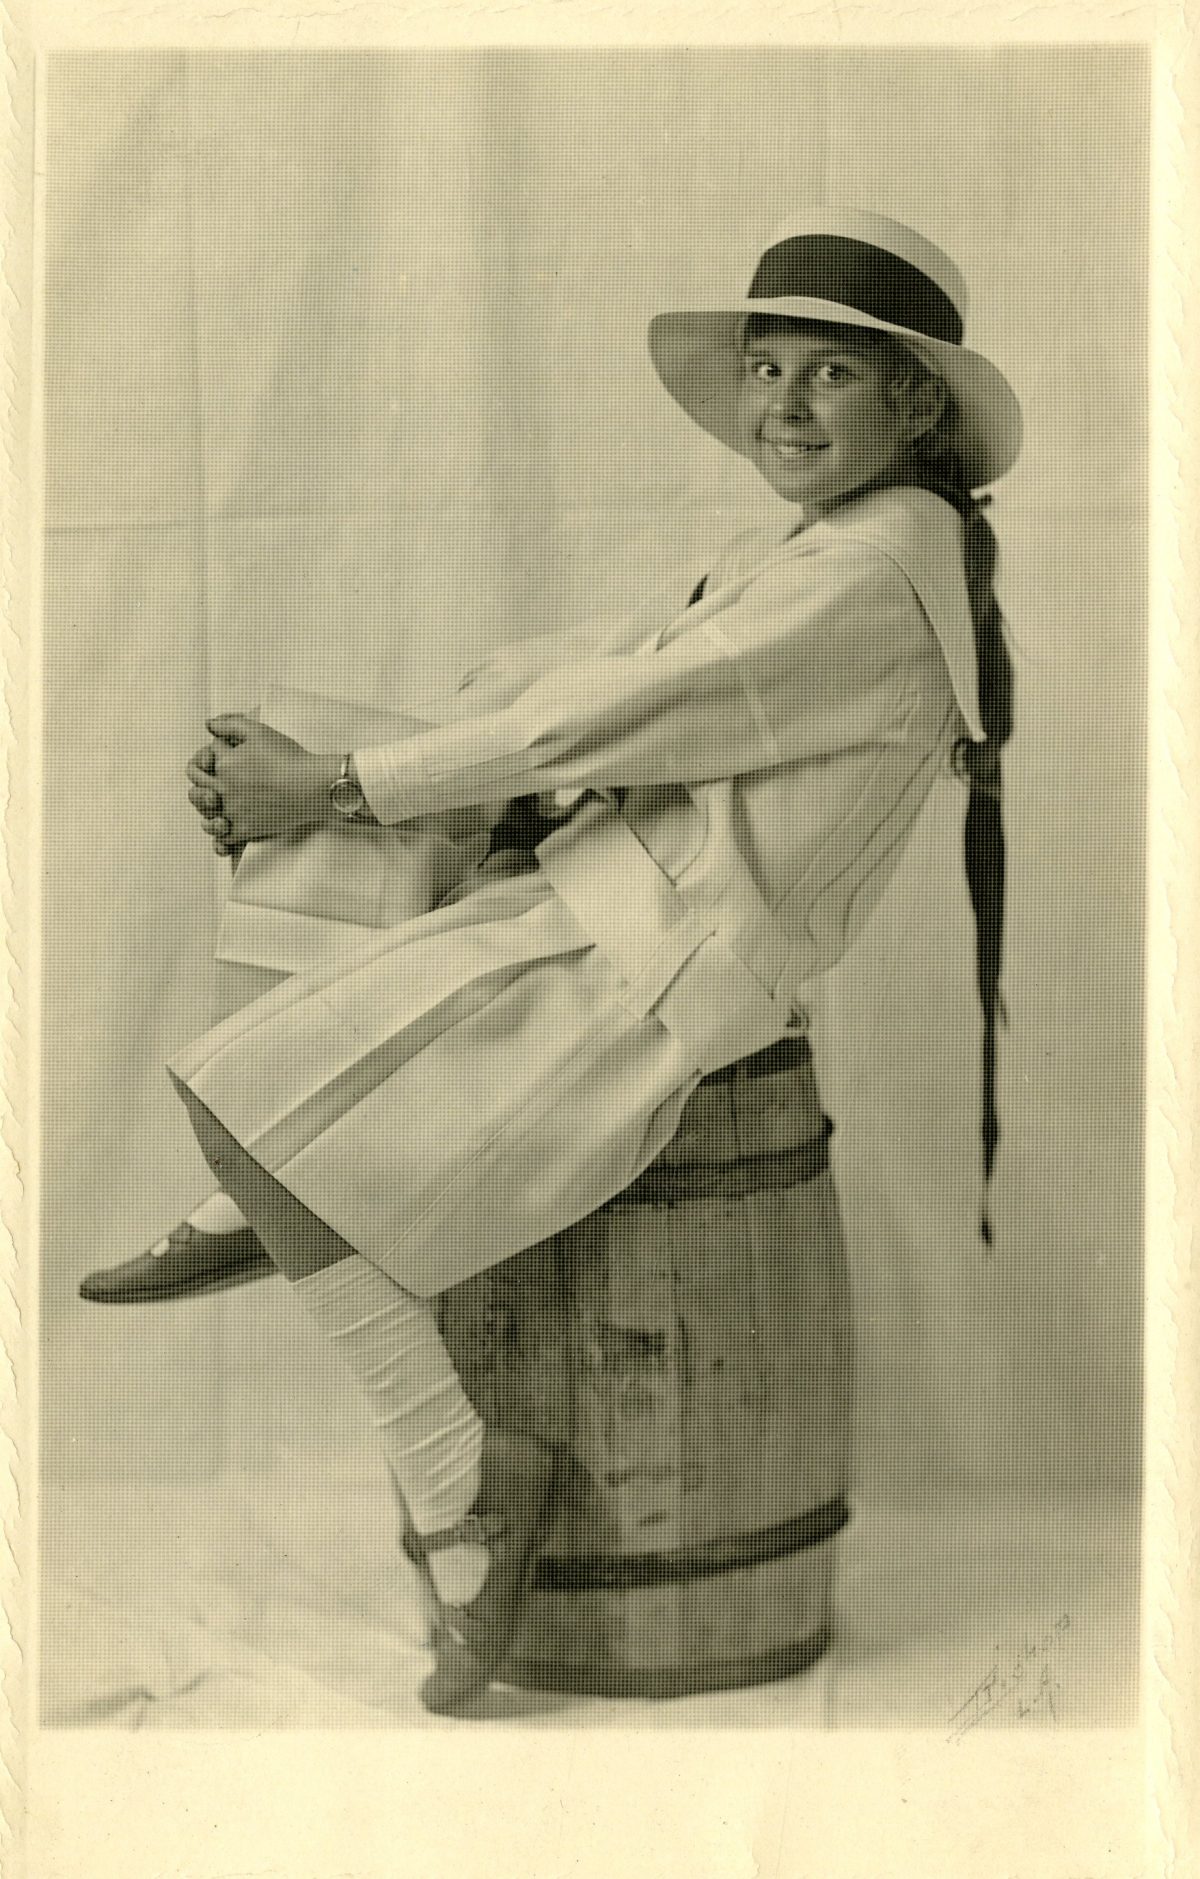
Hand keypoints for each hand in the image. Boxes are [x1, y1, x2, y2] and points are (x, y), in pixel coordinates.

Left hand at [186, 715, 336, 849]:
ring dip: (208, 809)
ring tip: (217, 805)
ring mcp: (233, 811)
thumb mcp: (258, 731)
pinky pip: (222, 838)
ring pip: (207, 813)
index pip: (207, 756)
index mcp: (224, 763)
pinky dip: (220, 836)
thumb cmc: (290, 759)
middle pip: (199, 786)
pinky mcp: (245, 830)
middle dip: (205, 781)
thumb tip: (209, 725)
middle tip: (217, 781)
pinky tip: (226, 827)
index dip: (214, 753)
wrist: (313, 786)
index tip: (225, 755)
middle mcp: (223, 788)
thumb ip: (229, 724)